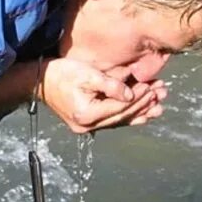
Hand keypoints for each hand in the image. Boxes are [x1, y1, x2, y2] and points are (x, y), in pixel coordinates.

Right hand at [39, 58, 166, 133]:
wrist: (39, 81)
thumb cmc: (60, 74)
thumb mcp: (86, 74)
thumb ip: (110, 85)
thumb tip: (130, 95)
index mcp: (86, 114)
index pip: (120, 107)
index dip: (139, 97)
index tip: (152, 87)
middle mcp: (87, 126)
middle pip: (122, 116)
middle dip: (144, 105)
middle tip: (161, 93)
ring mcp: (86, 127)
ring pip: (119, 121)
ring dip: (140, 113)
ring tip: (159, 106)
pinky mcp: (87, 123)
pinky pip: (112, 121)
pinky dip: (127, 116)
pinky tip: (143, 113)